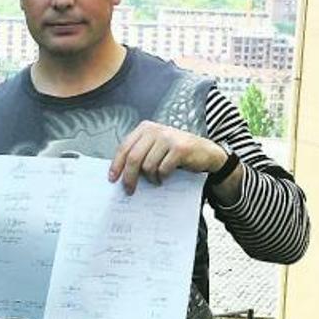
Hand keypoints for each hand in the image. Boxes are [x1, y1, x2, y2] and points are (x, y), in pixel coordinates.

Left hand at [108, 120, 224, 194]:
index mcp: (145, 128)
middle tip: (129, 190)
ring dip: (150, 178)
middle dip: (129, 177)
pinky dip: (162, 177)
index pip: (124, 147)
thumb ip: (140, 153)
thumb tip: (120, 174)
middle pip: (133, 158)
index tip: (112, 179)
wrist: (206, 152)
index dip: (116, 164)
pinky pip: (162, 169)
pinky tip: (165, 177)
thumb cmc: (176, 152)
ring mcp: (168, 138)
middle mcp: (155, 130)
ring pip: (148, 166)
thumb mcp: (155, 147)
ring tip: (156, 180)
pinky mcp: (179, 148)